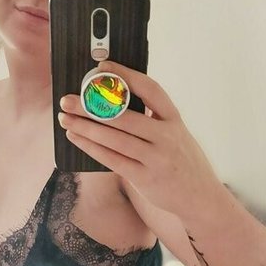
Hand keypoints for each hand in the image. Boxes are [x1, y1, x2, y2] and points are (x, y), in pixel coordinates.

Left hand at [58, 60, 220, 217]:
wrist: (200, 197)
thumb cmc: (182, 162)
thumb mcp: (177, 134)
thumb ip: (154, 119)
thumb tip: (115, 101)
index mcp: (174, 120)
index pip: (150, 89)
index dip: (126, 75)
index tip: (103, 67)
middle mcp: (166, 136)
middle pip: (123, 115)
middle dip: (91, 105)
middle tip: (68, 99)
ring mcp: (156, 158)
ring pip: (114, 138)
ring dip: (85, 127)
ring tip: (65, 118)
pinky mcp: (145, 178)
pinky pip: (112, 159)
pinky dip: (91, 147)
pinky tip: (76, 138)